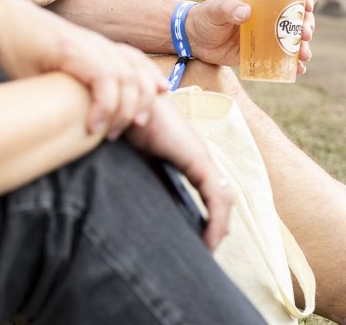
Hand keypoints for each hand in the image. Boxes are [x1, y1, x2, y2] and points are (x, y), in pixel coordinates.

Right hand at [0, 0, 167, 139]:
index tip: (143, 117)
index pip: (137, 64)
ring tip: (110, 134)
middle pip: (137, 74)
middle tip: (131, 132)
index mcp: (98, 49)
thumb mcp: (55, 73)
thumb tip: (81, 120)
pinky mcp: (71, 49)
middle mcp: (98, 45)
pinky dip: (104, 104)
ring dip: (123, 110)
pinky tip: (92, 125)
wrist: (1, 22)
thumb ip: (75, 88)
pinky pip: (102, 77)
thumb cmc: (24, 52)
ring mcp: (86, 45)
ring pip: (125, 78)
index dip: (148, 88)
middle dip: (141, 105)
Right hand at [125, 98, 232, 250]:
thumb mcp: (135, 158)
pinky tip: (209, 238)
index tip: (201, 237)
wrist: (124, 99)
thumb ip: (144, 174)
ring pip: (222, 197)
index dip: (210, 214)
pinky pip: (215, 195)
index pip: (208, 188)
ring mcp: (199, 154)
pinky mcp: (196, 158)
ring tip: (209, 247)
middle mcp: (197, 153)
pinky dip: (215, 219)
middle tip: (209, 246)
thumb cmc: (124, 123)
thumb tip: (140, 200)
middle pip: (220, 194)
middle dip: (218, 223)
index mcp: (185, 153)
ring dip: (219, 225)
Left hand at [188, 0, 317, 74]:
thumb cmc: (205, 17)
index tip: (308, 5)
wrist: (193, 39)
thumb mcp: (215, 10)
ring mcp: (266, 36)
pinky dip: (292, 64)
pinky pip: (281, 59)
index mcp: (261, 0)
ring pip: (292, 40)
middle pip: (297, 18)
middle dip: (306, 26)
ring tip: (304, 54)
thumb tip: (246, 12)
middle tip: (304, 34)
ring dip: (303, 47)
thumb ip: (229, 9)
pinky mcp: (261, 53)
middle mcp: (268, 17)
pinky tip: (298, 69)